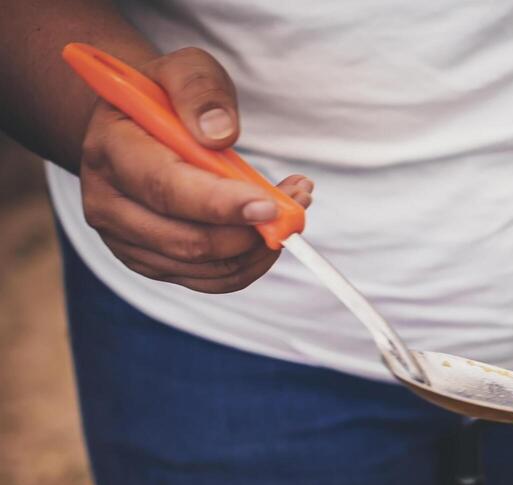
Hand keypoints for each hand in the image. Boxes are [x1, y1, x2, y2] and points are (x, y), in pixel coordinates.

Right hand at [79, 47, 311, 292]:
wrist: (138, 129)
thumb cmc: (166, 98)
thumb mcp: (183, 70)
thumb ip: (200, 90)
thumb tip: (220, 134)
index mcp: (111, 151)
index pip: (166, 190)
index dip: (221, 204)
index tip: (270, 206)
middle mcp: (108, 204)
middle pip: (190, 240)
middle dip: (253, 229)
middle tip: (298, 198)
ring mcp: (127, 241)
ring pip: (209, 268)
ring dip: (262, 246)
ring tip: (291, 206)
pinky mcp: (154, 264)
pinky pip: (216, 280)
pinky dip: (253, 261)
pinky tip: (271, 228)